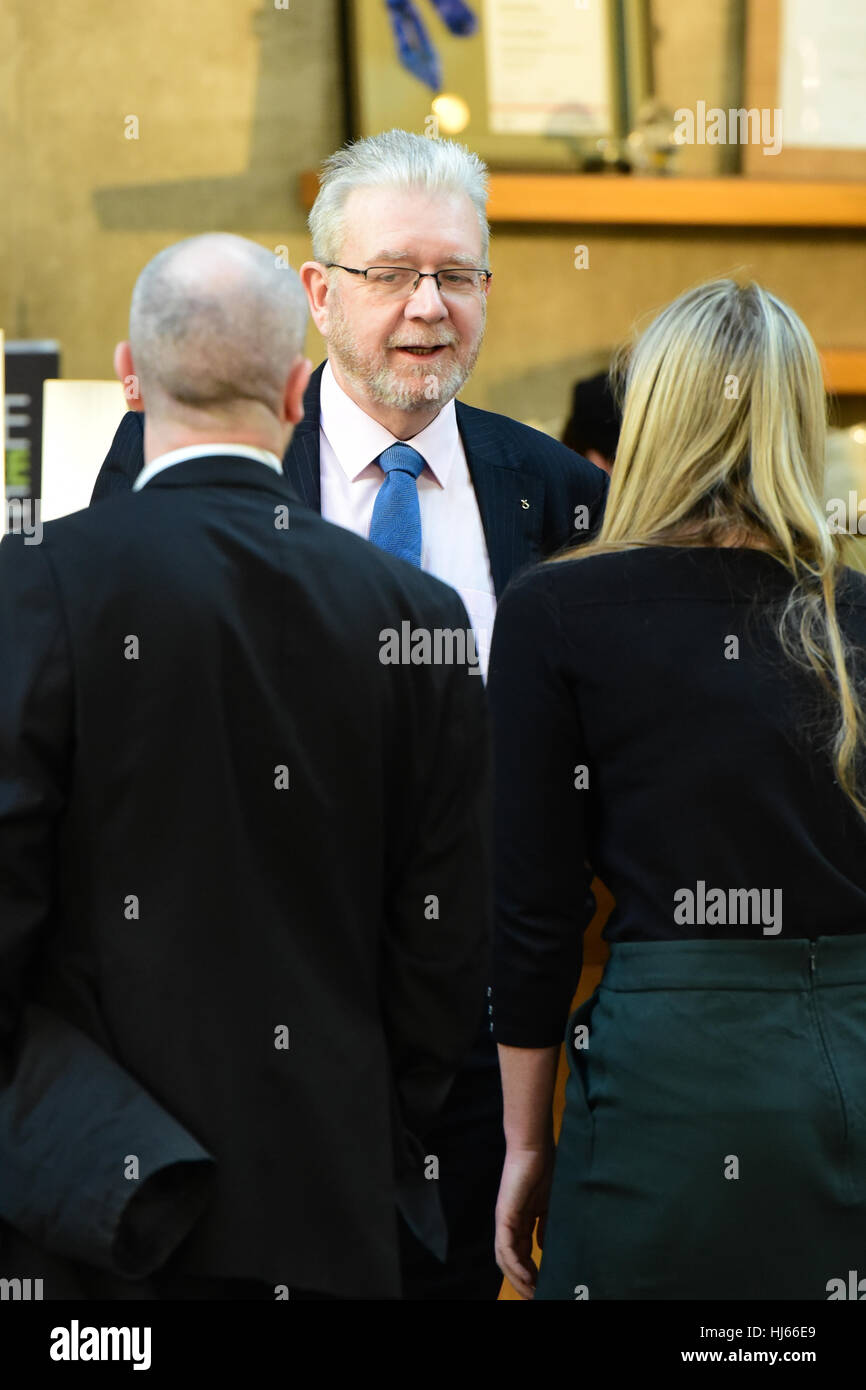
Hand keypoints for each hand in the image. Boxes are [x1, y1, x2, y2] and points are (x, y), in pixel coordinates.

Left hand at [494, 1144, 553, 1298]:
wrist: (535, 1148)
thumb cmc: (545, 1169)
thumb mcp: (549, 1204)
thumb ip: (546, 1225)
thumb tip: (544, 1248)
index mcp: (522, 1220)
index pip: (523, 1254)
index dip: (532, 1273)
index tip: (544, 1287)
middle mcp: (510, 1224)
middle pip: (513, 1261)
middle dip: (525, 1282)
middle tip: (538, 1297)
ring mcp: (506, 1221)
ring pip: (506, 1259)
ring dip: (519, 1279)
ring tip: (533, 1293)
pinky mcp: (504, 1216)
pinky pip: (506, 1248)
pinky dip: (515, 1265)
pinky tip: (528, 1277)